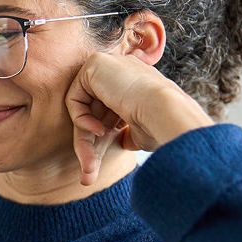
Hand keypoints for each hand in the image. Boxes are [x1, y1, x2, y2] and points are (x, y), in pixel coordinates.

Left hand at [63, 51, 213, 185]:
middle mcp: (122, 72)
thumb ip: (126, 132)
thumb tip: (123, 141)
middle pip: (92, 113)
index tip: (97, 167)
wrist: (167, 112)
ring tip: (90, 167)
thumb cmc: (159, 126)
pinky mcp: (96, 63)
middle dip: (87, 146)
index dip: (103, 140)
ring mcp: (109, 65)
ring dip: (83, 140)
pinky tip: (98, 130)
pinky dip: (81, 119)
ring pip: (82, 110)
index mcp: (135, 85)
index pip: (108, 114)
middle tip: (87, 178)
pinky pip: (74, 97)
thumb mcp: (140, 133)